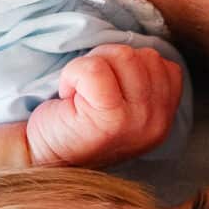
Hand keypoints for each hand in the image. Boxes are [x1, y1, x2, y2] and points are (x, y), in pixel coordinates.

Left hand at [26, 46, 183, 168]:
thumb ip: (139, 83)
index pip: (165, 66)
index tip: (107, 89)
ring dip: (91, 66)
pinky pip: (95, 69)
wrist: (42, 158)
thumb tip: (135, 49)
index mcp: (163, 118)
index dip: (129, 66)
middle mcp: (157, 122)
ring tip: (80, 92)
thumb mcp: (122, 106)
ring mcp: (138, 121)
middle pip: (145, 56)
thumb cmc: (76, 126)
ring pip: (123, 56)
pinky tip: (67, 94)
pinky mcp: (111, 119)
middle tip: (89, 89)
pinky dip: (73, 73)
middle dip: (109, 61)